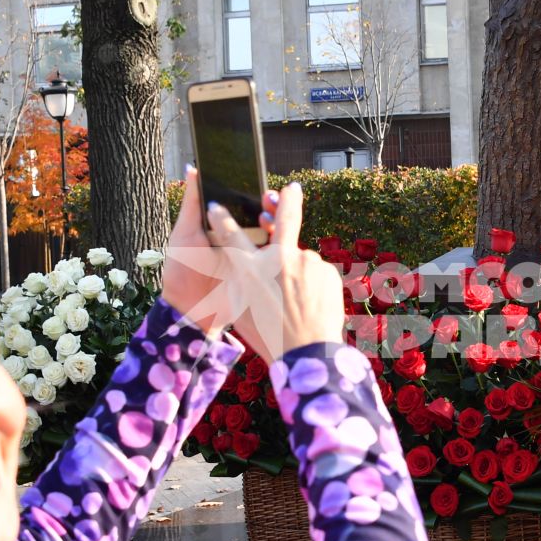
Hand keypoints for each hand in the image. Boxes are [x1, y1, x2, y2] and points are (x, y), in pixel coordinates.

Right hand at [198, 176, 345, 359]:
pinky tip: (309, 305)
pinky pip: (315, 273)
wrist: (307, 352)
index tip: (214, 206)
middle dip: (286, 199)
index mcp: (251, 270)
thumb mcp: (241, 308)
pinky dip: (312, 285)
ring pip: (300, 261)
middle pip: (284, 218)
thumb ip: (241, 280)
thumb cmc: (268, 335)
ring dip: (297, 274)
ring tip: (295, 303)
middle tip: (291, 187)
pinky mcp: (326, 271)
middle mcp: (279, 259)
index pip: (230, 235)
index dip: (220, 218)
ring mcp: (307, 263)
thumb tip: (244, 263)